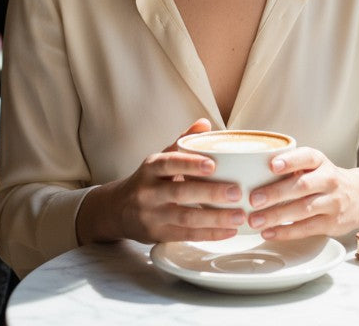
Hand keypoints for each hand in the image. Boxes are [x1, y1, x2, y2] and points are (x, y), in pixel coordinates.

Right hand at [75, 119, 247, 245]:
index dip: (190, 164)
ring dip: (215, 218)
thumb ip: (183, 142)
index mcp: (151, 167)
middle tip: (237, 191)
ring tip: (240, 215)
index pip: (170, 162)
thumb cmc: (148, 180)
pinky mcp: (158, 235)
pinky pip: (187, 235)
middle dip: (210, 193)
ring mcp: (152, 215)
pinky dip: (210, 234)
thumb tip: (205, 123)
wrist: (118, 209)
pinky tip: (230, 230)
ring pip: (186, 218)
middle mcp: (149, 191)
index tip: (213, 165)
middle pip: (180, 192)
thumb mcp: (160, 159)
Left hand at [243, 147, 358, 240]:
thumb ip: (291, 166)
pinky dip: (286, 232)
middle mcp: (329, 180)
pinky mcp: (332, 223)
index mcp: (320, 162)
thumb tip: (250, 169)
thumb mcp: (314, 165)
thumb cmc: (326, 179)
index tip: (272, 165)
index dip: (290, 161)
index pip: (307, 157)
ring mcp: (332, 203)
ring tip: (254, 220)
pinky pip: (306, 228)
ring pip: (303, 209)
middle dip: (276, 193)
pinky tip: (268, 232)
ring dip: (276, 216)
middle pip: (302, 186)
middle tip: (253, 198)